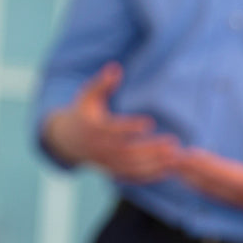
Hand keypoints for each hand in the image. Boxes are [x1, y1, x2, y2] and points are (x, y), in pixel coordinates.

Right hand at [45, 62, 181, 181]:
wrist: (67, 140)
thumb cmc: (83, 112)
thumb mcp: (88, 95)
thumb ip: (102, 83)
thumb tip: (115, 67)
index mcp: (94, 128)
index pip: (113, 129)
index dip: (131, 127)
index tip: (150, 122)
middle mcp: (100, 148)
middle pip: (127, 151)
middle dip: (151, 148)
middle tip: (172, 142)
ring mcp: (106, 162)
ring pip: (132, 166)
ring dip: (155, 163)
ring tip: (175, 156)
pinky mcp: (112, 171)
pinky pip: (132, 176)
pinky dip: (150, 175)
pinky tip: (167, 169)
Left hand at [174, 126, 242, 219]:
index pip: (225, 173)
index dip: (206, 164)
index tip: (189, 153)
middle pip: (212, 182)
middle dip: (190, 170)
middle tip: (170, 157)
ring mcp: (241, 202)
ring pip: (210, 190)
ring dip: (190, 179)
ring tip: (172, 166)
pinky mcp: (240, 203)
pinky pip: (215, 196)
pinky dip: (200, 188)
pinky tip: (186, 180)